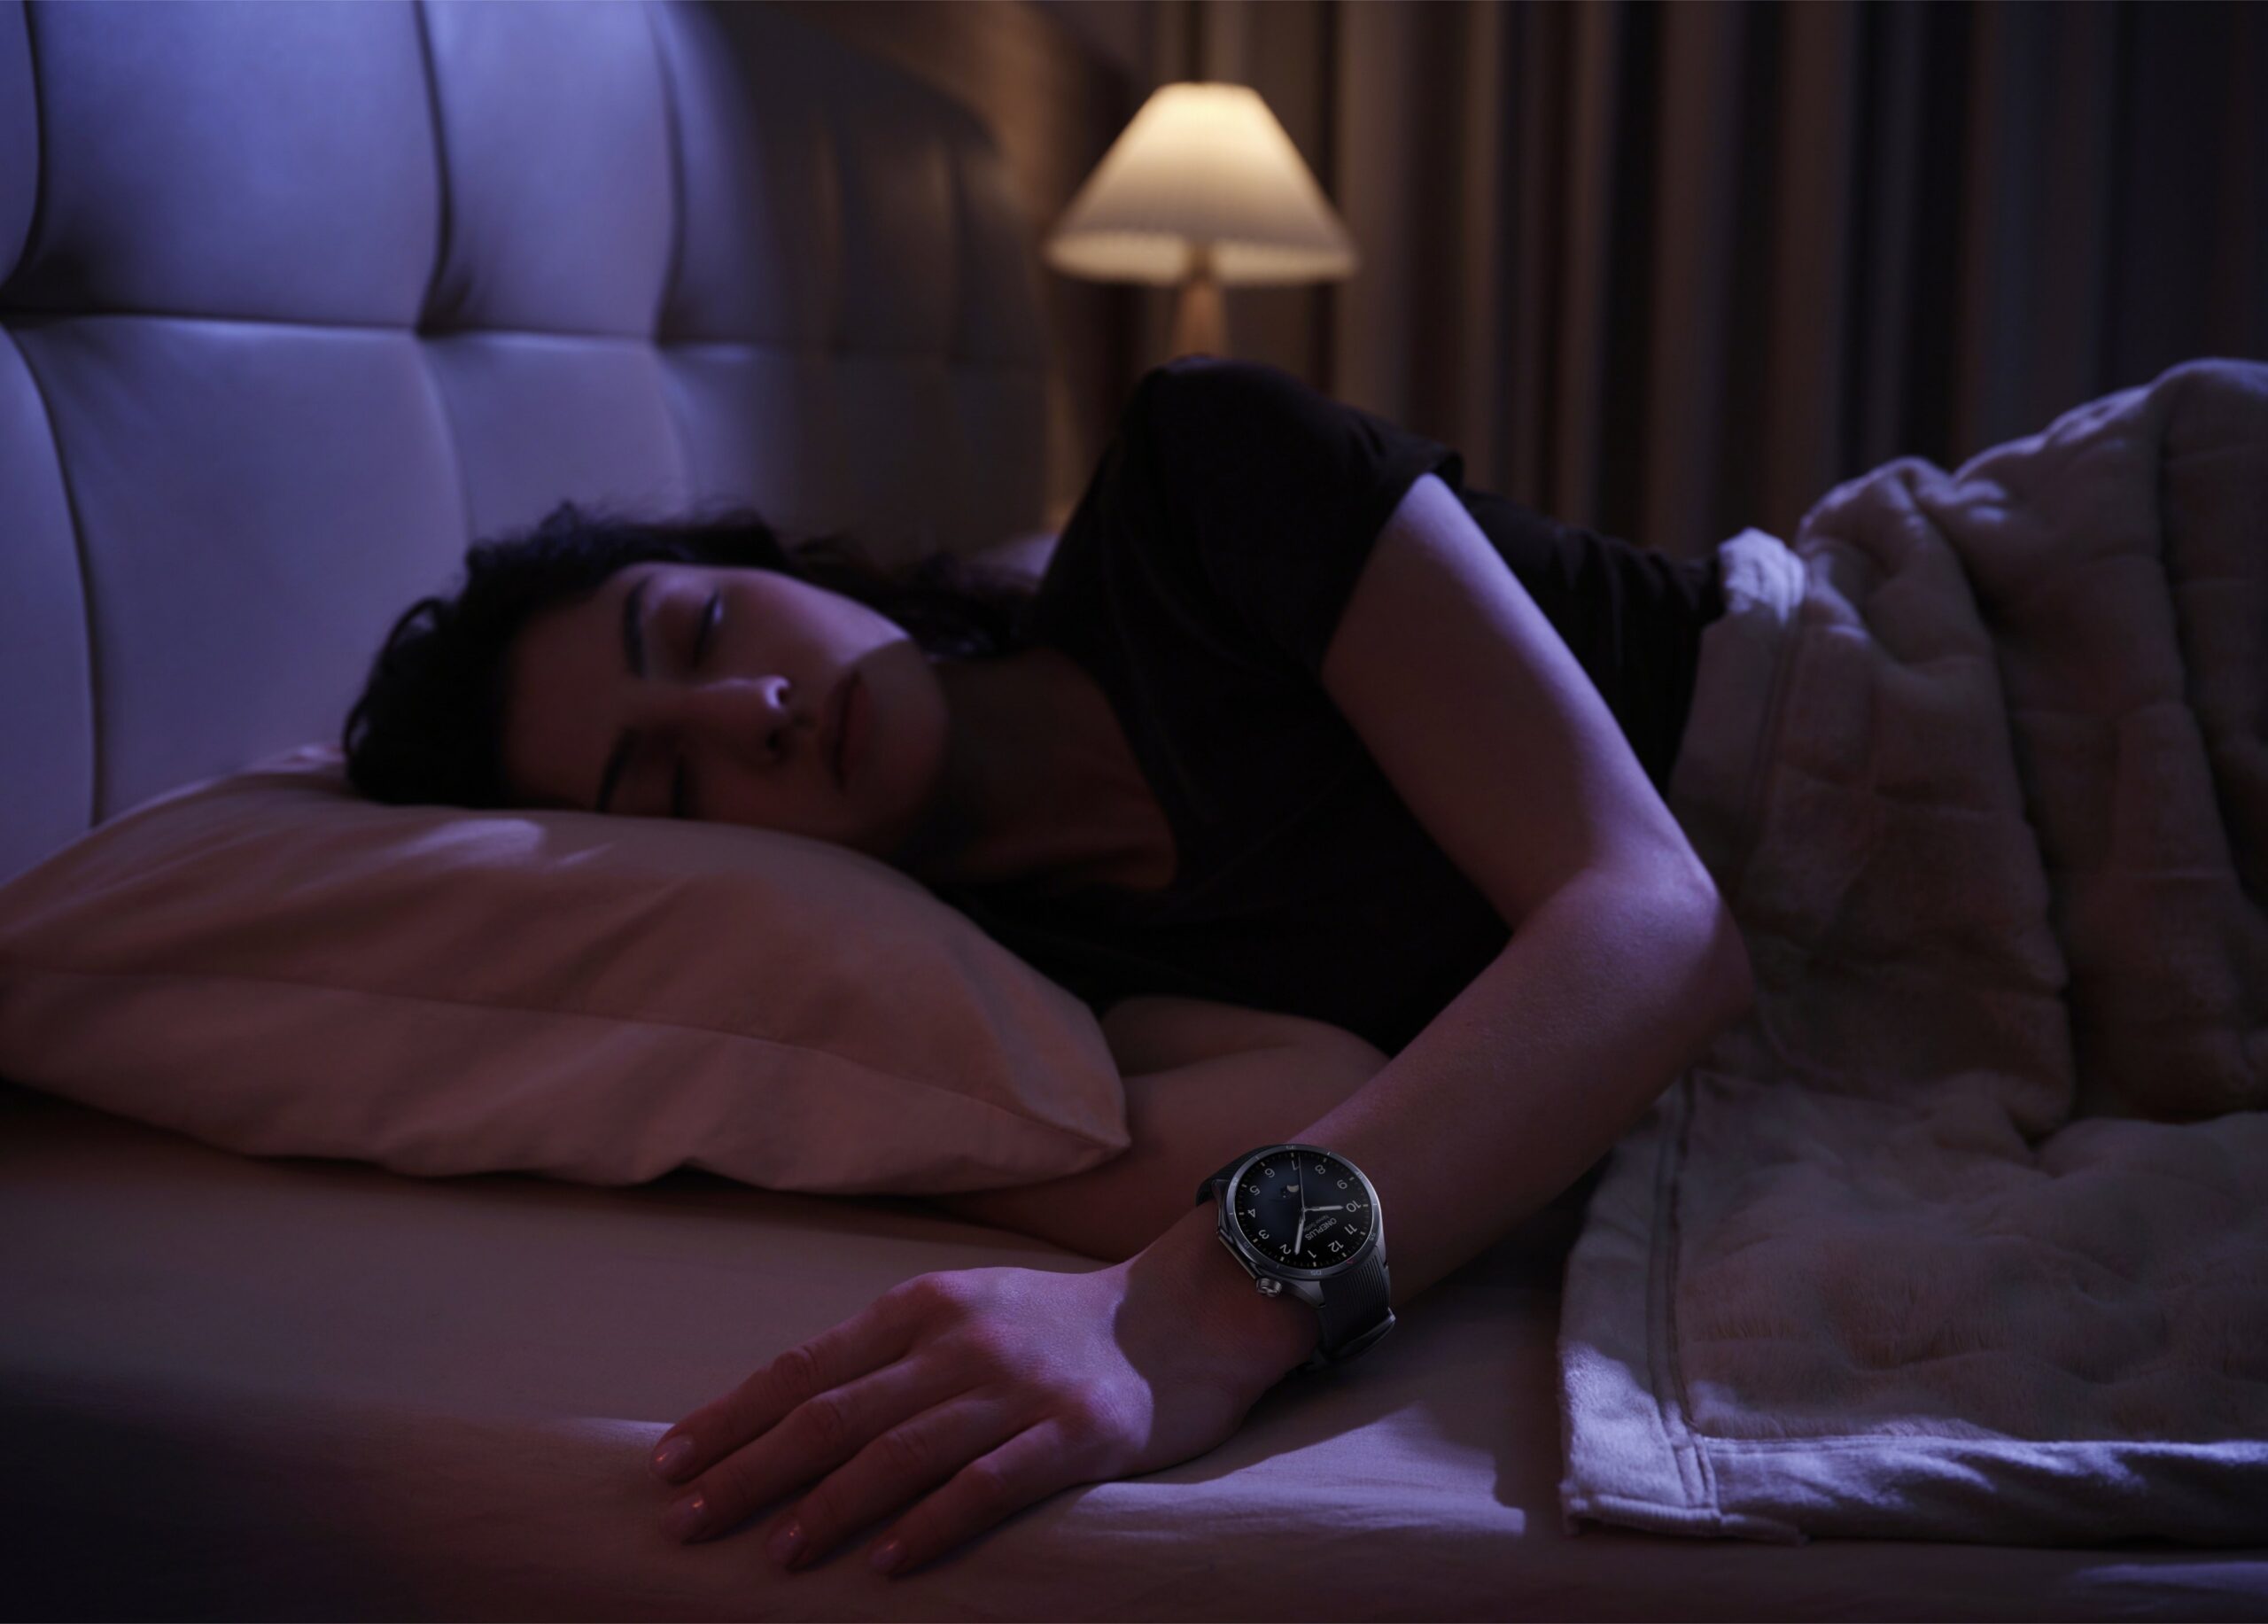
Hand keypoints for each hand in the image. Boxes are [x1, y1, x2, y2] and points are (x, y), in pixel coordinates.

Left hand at [643, 1241, 1296, 1578]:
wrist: (1179, 1319)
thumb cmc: (1047, 1331)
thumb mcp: (957, 1316)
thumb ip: (882, 1361)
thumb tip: (777, 1425)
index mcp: (919, 1307)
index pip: (803, 1368)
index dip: (731, 1418)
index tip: (669, 1466)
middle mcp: (960, 1341)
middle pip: (835, 1412)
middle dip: (751, 1470)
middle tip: (688, 1521)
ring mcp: (1018, 1387)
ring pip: (902, 1450)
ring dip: (831, 1506)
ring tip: (778, 1556)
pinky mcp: (1076, 1434)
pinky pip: (991, 1484)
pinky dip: (934, 1524)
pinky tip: (889, 1563)